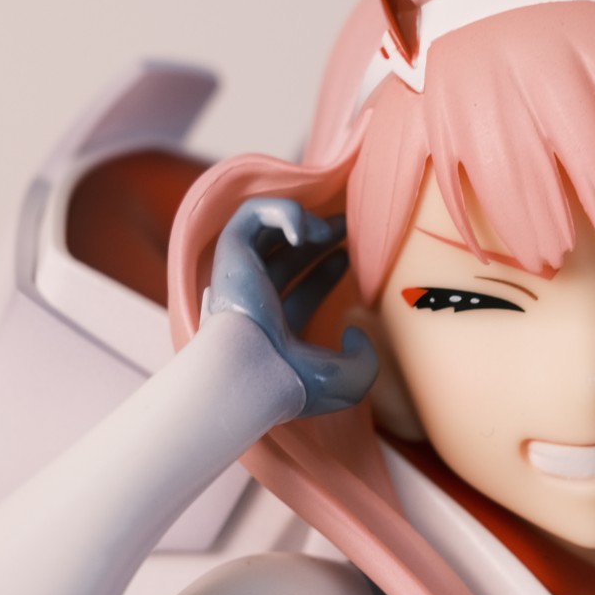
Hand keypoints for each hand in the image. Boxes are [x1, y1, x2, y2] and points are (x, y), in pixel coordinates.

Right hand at [204, 198, 377, 418]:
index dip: (325, 270)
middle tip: (345, 224)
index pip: (300, 291)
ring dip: (299, 219)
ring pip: (264, 230)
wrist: (256, 375)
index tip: (346, 256)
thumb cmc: (295, 382)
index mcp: (275, 330)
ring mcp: (240, 276)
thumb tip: (355, 330)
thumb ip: (364, 360)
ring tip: (323, 232)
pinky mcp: (231, 254)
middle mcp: (254, 301)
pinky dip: (281, 211)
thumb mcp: (348, 381)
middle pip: (284, 257)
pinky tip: (303, 232)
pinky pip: (251, 214)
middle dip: (316, 236)